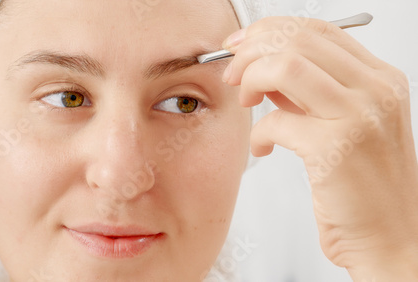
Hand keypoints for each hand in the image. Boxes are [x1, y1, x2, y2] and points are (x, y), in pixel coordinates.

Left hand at [223, 17, 417, 280]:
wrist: (391, 238)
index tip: (240, 45)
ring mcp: (360, 117)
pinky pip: (276, 121)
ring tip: (245, 102)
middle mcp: (376, 90)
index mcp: (380, 79)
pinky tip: (262, 147)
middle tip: (233, 74)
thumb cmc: (364, 187)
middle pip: (296, 40)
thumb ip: (308, 94)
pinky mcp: (337, 149)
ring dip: (250, 78)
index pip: (317, 30)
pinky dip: (257, 133)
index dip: (268, 31)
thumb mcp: (341, 125)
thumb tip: (264, 69)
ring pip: (285, 66)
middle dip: (250, 51)